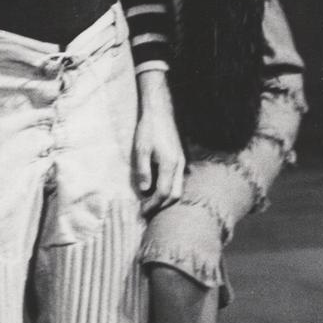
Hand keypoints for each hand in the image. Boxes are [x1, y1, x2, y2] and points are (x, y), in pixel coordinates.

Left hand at [133, 74, 184, 210]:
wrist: (160, 111)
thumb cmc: (148, 129)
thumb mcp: (141, 149)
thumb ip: (143, 170)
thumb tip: (144, 190)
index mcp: (170, 164)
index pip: (164, 193)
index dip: (153, 204)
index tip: (142, 211)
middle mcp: (179, 165)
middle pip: (175, 195)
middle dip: (161, 205)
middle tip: (146, 210)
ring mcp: (182, 162)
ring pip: (178, 188)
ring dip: (165, 198)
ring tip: (150, 202)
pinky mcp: (180, 159)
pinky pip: (178, 181)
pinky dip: (169, 190)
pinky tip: (157, 189)